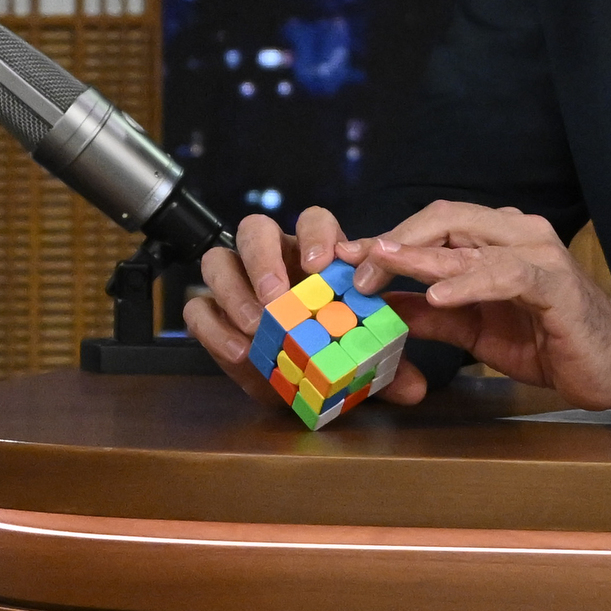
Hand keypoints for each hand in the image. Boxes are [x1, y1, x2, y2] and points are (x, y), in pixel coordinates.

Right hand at [182, 206, 438, 409]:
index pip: (313, 222)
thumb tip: (414, 388)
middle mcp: (270, 261)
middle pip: (253, 230)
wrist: (295, 381)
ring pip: (216, 261)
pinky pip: (196, 308)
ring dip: (234, 292)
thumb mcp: (363, 360)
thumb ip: (387, 368)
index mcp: (313, 258)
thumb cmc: (333, 355)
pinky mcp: (210, 314)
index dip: (316, 235)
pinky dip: (213, 328)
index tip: (323, 266)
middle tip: (278, 298)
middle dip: (263, 259)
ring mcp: (235, 284)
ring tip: (257, 328)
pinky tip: (238, 351)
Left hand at [344, 203, 610, 410]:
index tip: (341, 256)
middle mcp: (516, 234)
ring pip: (470, 242)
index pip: (432, 225)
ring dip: (422, 256)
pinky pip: (507, 274)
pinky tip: (440, 295)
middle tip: (355, 266)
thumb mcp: (472, 328)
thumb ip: (429, 314)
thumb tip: (381, 307)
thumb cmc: (543, 339)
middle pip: (445, 218)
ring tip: (382, 265)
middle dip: (395, 241)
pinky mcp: (556, 285)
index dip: (386, 238)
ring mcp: (539, 254)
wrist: (607, 366)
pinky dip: (470, 282)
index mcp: (494, 239)